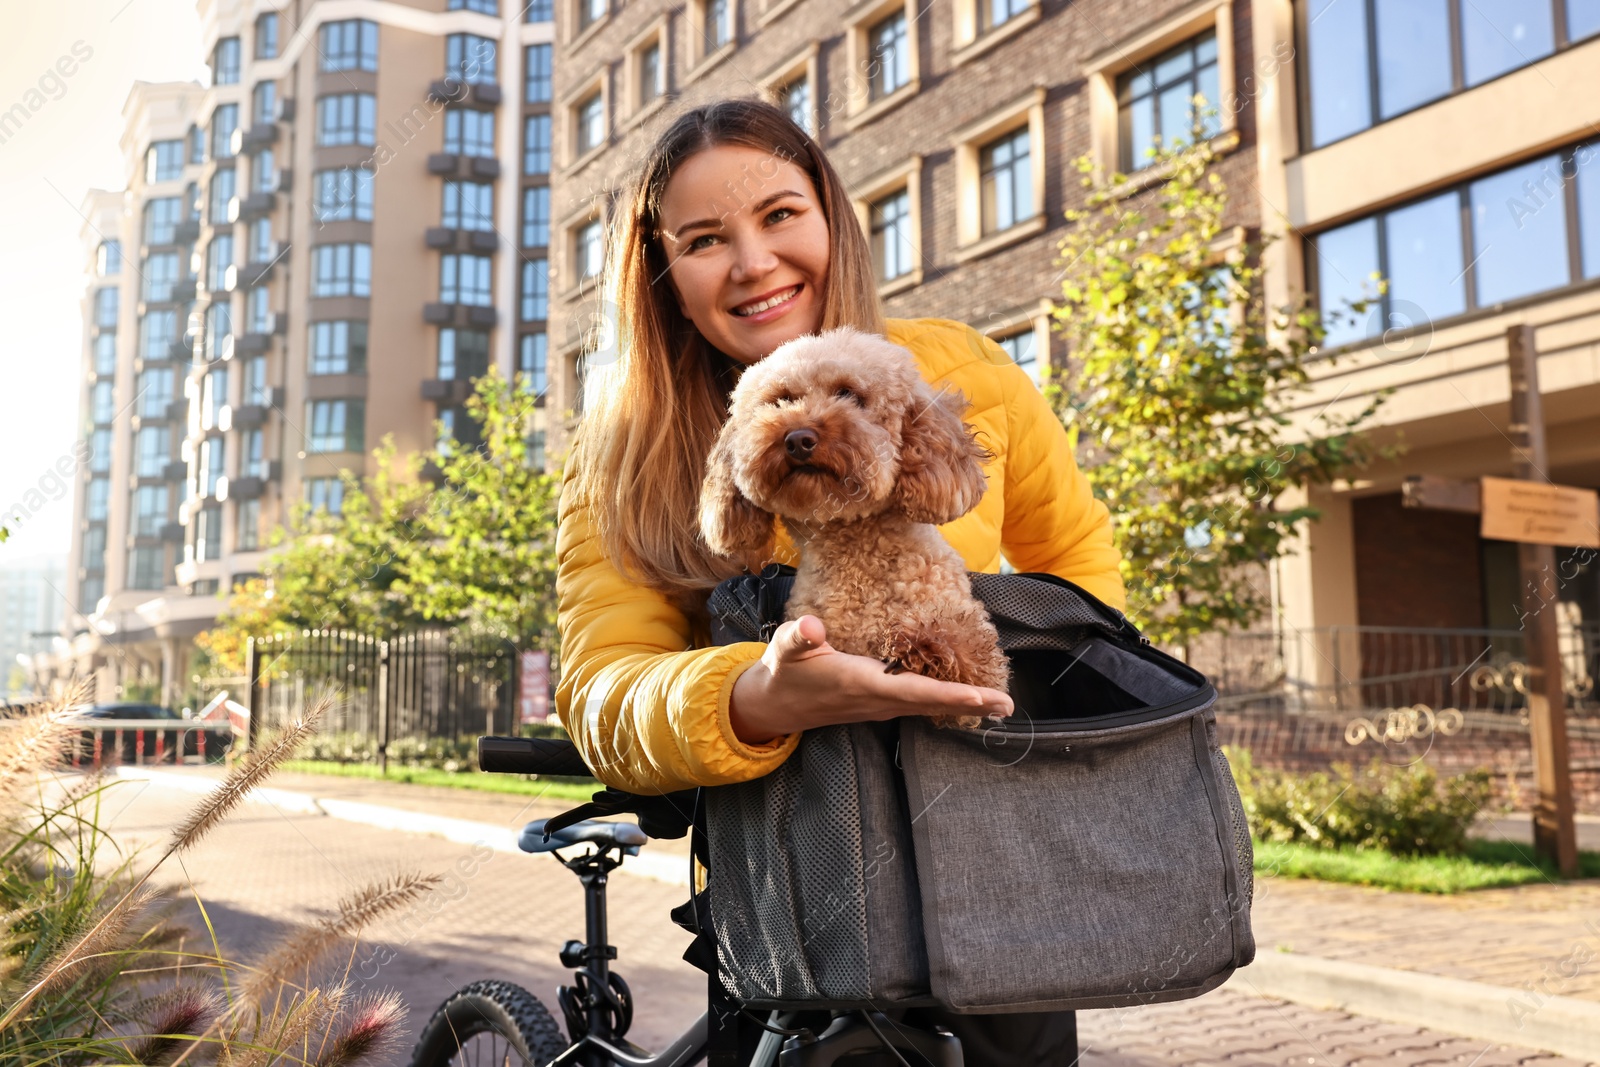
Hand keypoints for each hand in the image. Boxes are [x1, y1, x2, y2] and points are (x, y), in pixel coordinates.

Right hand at [728, 615, 1012, 744]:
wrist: (775, 707)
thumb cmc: (784, 672)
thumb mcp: (784, 649)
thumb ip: (798, 636)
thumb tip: (811, 626)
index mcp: (860, 683)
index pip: (911, 691)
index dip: (946, 695)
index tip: (979, 697)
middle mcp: (876, 700)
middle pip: (930, 704)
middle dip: (969, 704)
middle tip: (1007, 705)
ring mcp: (880, 706)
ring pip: (929, 706)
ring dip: (965, 705)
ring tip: (1000, 704)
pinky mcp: (880, 704)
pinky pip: (920, 704)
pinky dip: (947, 702)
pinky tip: (968, 699)